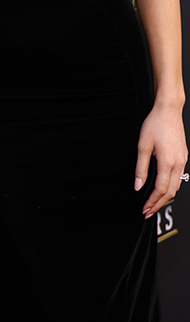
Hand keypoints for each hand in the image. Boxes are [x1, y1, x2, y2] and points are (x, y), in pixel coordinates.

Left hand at [134, 103, 187, 217]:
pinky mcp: (183, 156)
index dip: (152, 202)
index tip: (144, 208)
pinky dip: (171, 187)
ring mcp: (183, 160)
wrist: (169, 110)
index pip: (161, 190)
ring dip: (165, 197)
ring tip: (154, 203)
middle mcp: (178, 163)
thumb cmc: (155, 123)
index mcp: (168, 162)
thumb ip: (140, 168)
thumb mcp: (143, 146)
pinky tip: (163, 188)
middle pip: (171, 192)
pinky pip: (179, 177)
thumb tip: (138, 185)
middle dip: (159, 204)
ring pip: (177, 186)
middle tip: (148, 211)